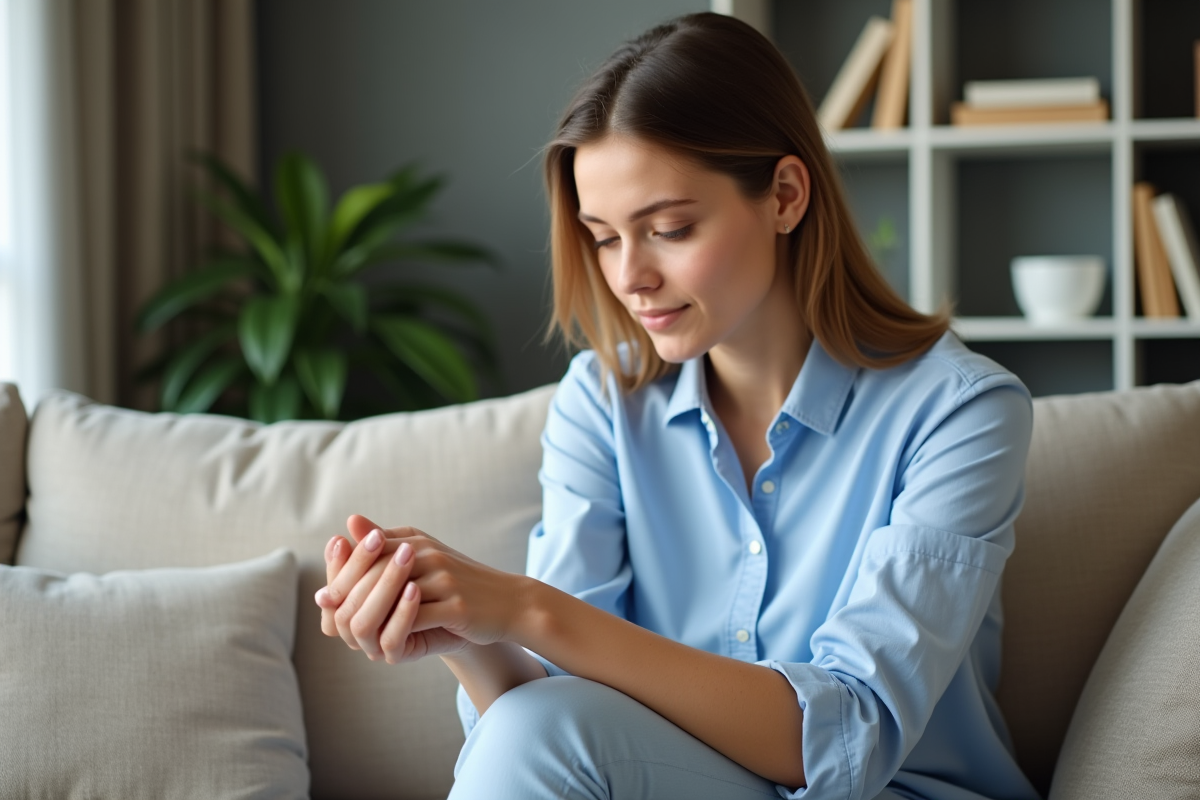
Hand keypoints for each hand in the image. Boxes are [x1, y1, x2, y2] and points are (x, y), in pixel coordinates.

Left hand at [316, 515, 528, 662]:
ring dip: (368, 622)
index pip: (366, 551)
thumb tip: (344, 530)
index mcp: (415, 539)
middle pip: (372, 573)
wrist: (509, 603)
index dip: (341, 576)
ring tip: (357, 639)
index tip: (325, 599)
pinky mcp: (455, 604)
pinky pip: (413, 621)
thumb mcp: (423, 560)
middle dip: (348, 601)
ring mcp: (442, 577)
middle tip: (336, 626)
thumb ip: (385, 548)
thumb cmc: (459, 586)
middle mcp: (427, 552)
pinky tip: (384, 646)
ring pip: (388, 598)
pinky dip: (394, 635)